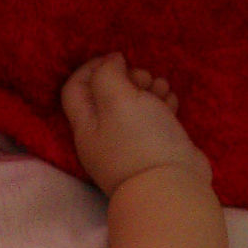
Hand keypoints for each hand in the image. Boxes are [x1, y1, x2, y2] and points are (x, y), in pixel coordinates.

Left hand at [62, 52, 212, 196]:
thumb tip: (111, 63)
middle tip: (144, 80)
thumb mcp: (116, 100)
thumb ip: (106, 75)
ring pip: (136, 101)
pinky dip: (163, 104)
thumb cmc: (139, 141)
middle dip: (128, 76)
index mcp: (86, 125)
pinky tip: (172, 103)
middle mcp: (104, 134)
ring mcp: (130, 141)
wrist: (171, 187)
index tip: (117, 60)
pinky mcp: (155, 145)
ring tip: (162, 91)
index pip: (75, 88)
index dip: (92, 67)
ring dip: (150, 87)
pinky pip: (155, 115)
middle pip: (108, 92)